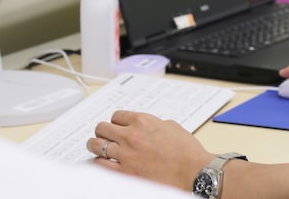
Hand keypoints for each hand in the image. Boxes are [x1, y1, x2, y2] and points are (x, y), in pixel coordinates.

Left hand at [88, 110, 211, 190]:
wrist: (194, 171)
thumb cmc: (187, 152)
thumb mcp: (171, 126)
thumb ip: (153, 124)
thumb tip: (147, 127)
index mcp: (143, 121)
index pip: (116, 116)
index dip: (115, 121)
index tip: (115, 126)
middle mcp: (131, 135)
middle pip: (102, 128)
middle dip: (102, 131)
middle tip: (103, 135)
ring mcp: (126, 154)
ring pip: (96, 145)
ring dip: (95, 145)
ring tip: (95, 147)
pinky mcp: (125, 173)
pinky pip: (100, 165)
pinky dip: (97, 163)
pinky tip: (100, 163)